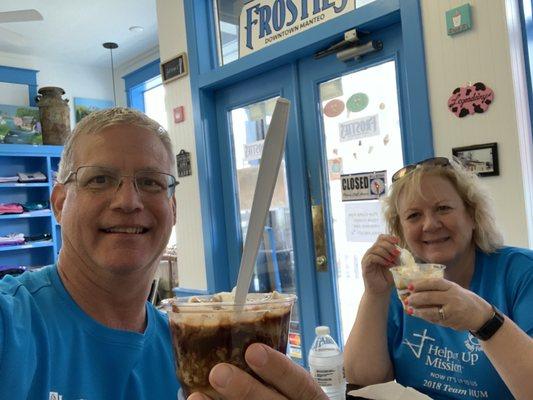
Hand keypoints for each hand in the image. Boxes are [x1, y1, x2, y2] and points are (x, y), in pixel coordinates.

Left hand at [187, 343, 327, 399]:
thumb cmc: (286, 396)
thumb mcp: (291, 385)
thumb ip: (274, 370)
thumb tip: (234, 337)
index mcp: (309, 398)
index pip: (301, 384)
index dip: (279, 368)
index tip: (253, 350)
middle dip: (245, 391)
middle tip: (218, 372)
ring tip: (196, 395)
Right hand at [361, 234, 399, 294]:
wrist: (380, 291)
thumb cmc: (387, 278)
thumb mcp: (394, 265)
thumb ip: (396, 256)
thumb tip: (400, 249)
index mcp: (378, 250)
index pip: (381, 238)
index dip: (389, 237)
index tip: (398, 241)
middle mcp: (371, 253)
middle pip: (379, 242)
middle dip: (389, 246)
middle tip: (397, 253)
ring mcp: (367, 259)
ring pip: (375, 249)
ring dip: (386, 253)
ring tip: (392, 261)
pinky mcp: (365, 266)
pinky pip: (371, 257)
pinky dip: (381, 259)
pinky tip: (387, 264)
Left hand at [406, 278, 493, 330]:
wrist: (480, 315)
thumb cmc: (462, 299)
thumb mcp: (453, 289)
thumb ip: (438, 289)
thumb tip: (415, 288)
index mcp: (452, 286)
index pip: (434, 282)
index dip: (421, 284)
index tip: (409, 286)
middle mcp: (452, 297)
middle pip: (430, 296)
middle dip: (415, 298)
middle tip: (406, 299)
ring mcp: (452, 310)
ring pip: (431, 310)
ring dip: (417, 310)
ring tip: (409, 308)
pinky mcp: (450, 321)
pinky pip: (434, 318)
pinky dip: (424, 316)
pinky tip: (417, 314)